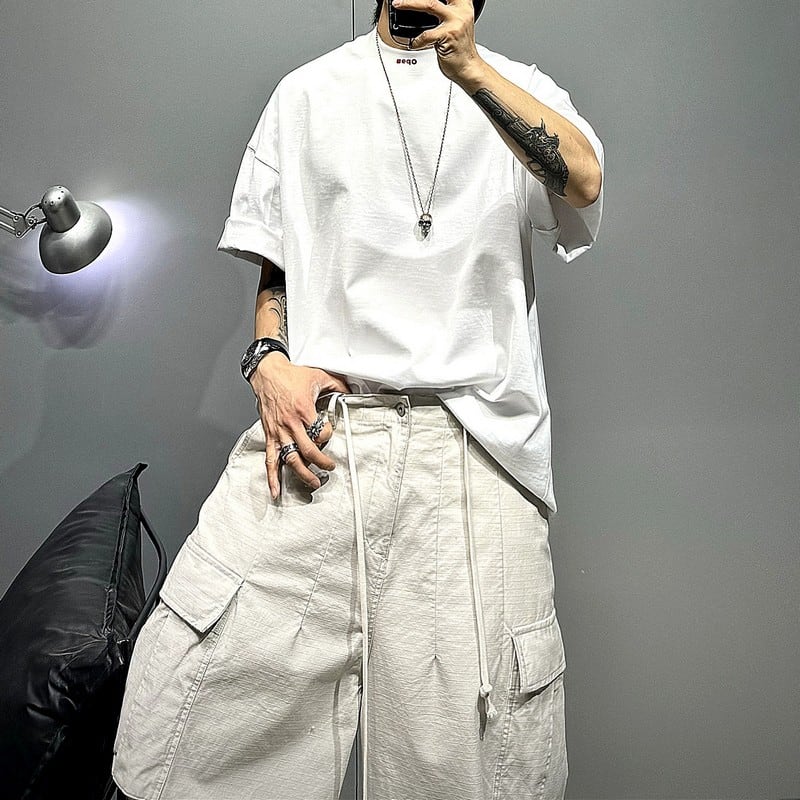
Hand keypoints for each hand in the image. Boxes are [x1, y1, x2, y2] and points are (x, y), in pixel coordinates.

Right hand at [249, 353, 349, 499]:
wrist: (267, 372)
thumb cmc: (289, 376)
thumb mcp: (319, 376)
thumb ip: (337, 385)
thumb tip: (350, 392)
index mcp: (304, 410)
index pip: (320, 432)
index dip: (328, 436)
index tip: (329, 434)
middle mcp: (290, 424)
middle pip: (307, 451)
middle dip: (320, 463)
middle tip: (329, 469)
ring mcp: (279, 431)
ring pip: (291, 458)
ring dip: (302, 474)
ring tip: (312, 482)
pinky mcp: (269, 435)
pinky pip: (270, 459)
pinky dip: (272, 477)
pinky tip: (275, 490)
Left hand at [393, 0, 483, 83]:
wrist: (468, 67)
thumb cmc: (460, 49)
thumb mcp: (458, 24)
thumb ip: (448, 12)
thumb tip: (427, 6)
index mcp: (464, 6)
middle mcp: (461, 11)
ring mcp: (455, 22)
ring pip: (430, 4)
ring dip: (410, 3)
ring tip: (399, 4)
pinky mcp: (448, 35)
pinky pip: (426, 34)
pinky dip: (417, 40)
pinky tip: (414, 43)